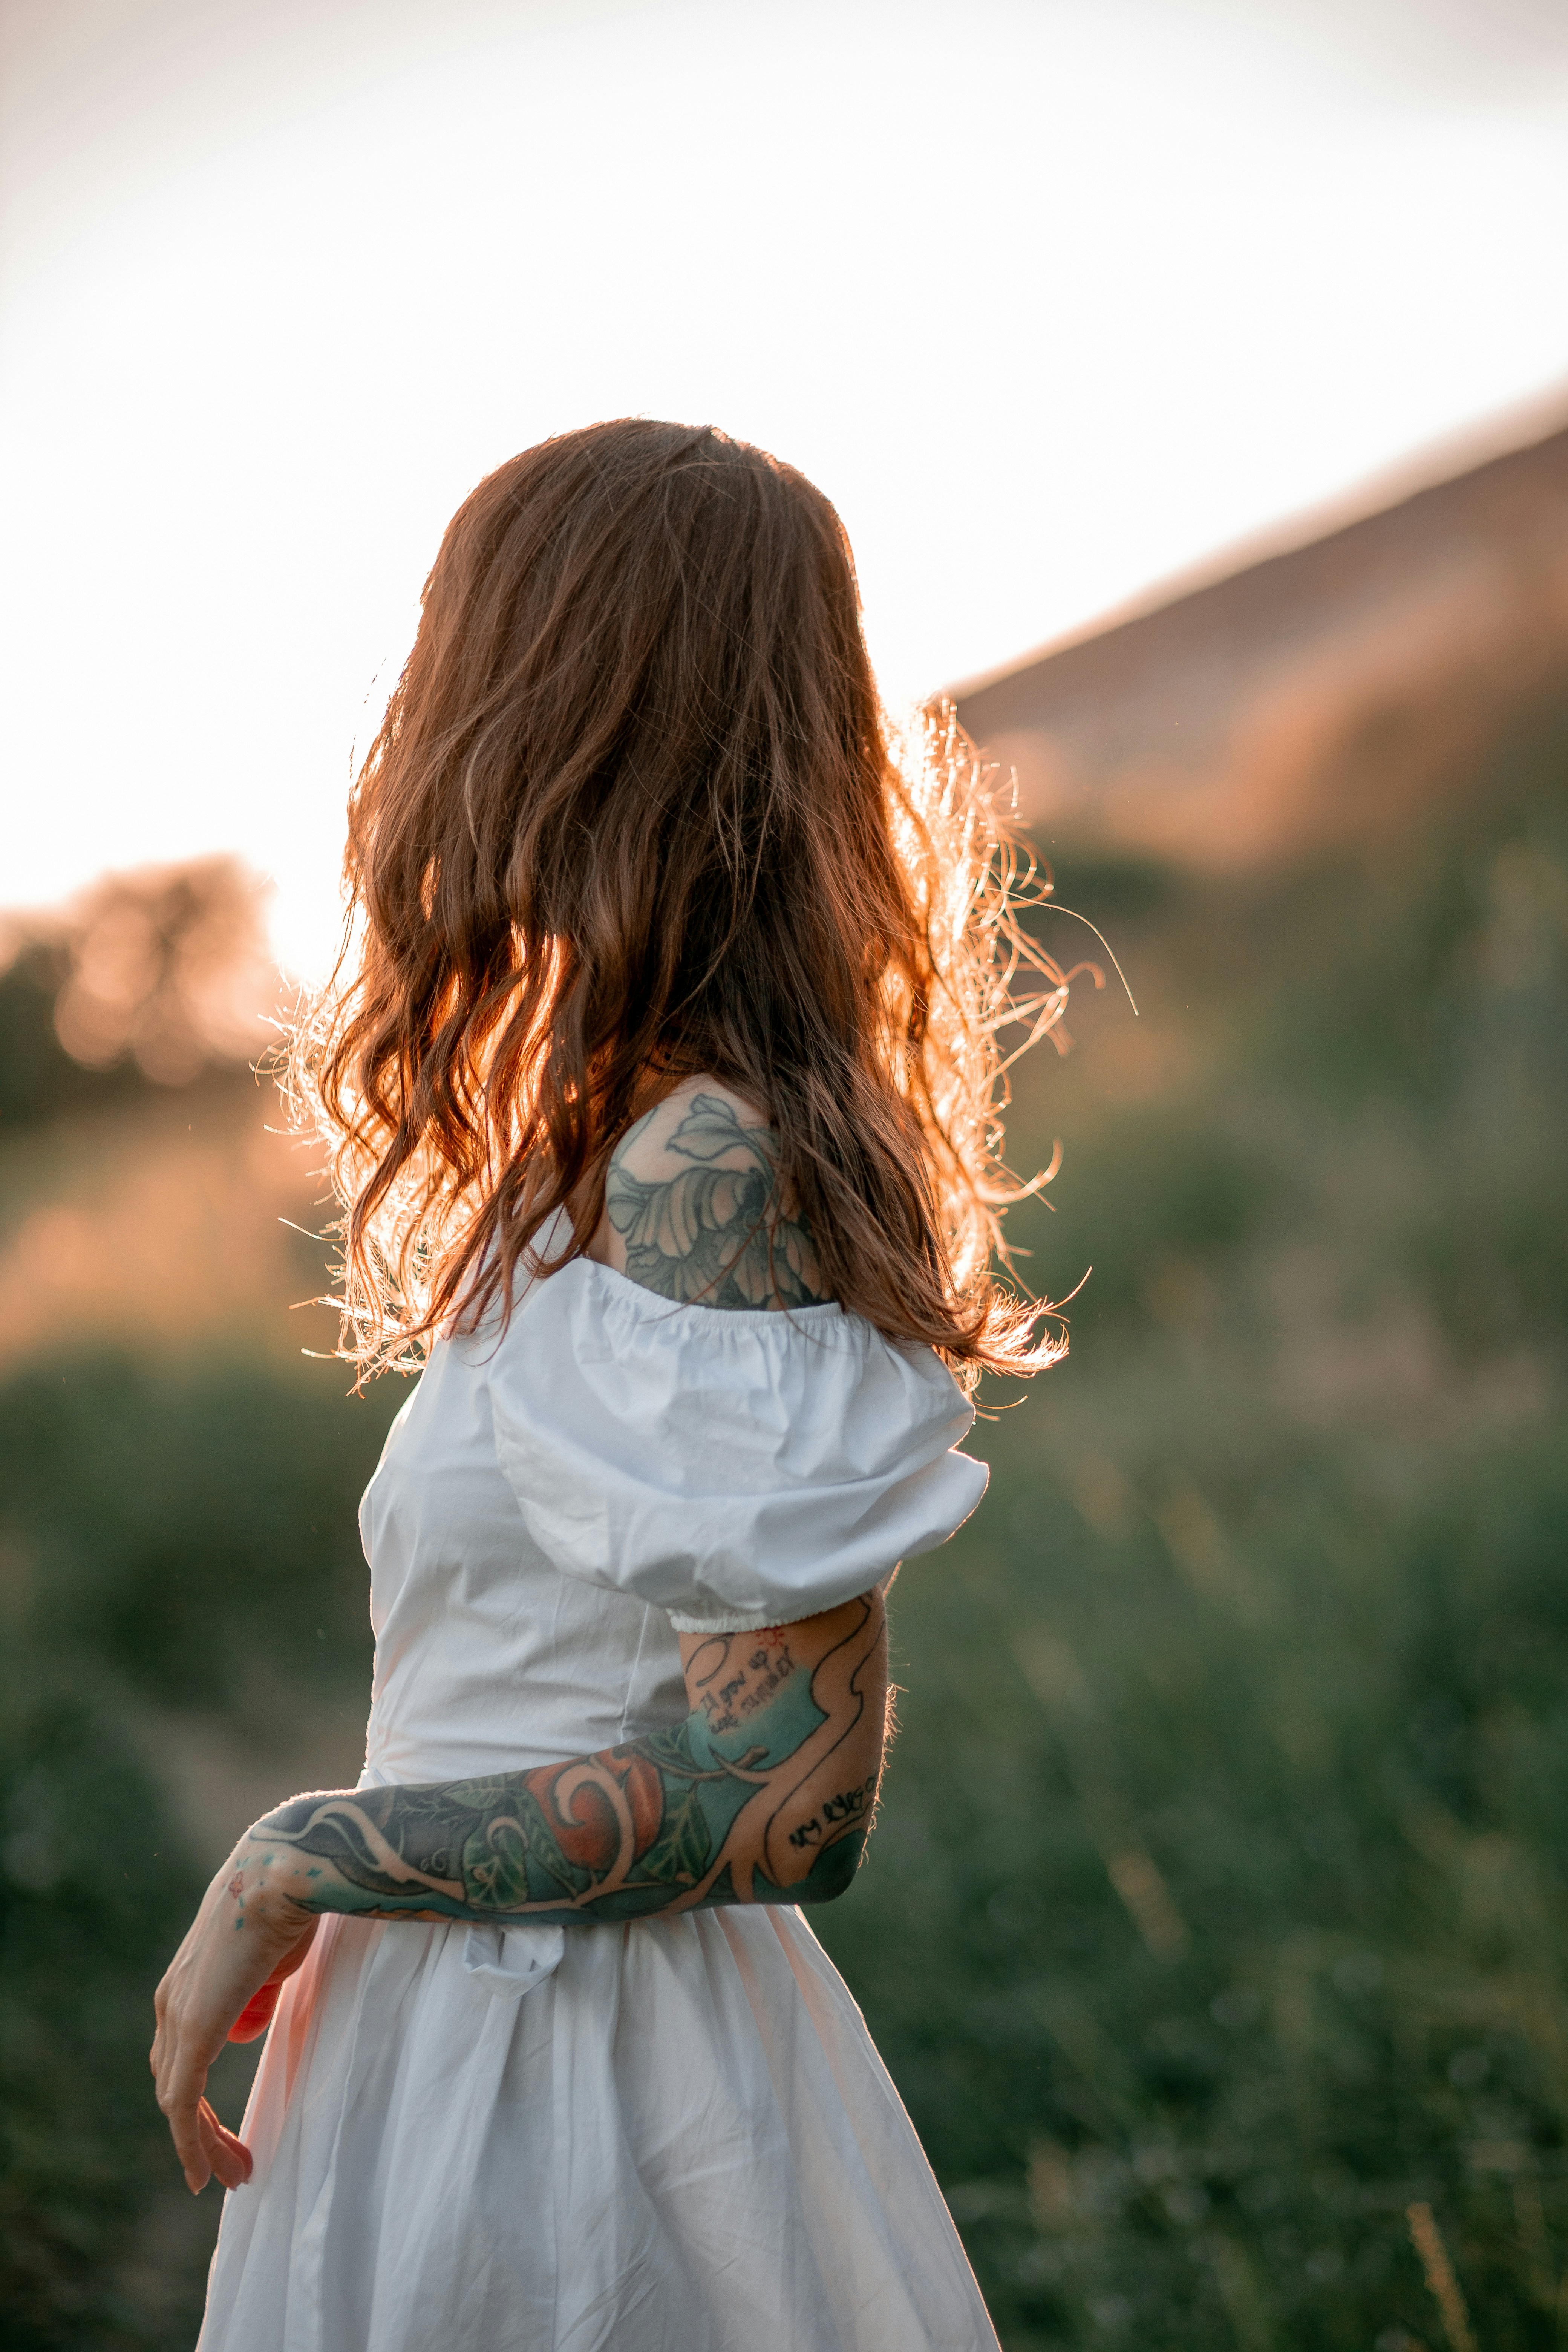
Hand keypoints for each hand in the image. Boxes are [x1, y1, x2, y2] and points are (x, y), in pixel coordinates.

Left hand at [150, 1832, 318, 2193]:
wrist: (284, 1872)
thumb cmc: (289, 1904)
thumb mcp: (271, 1961)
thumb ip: (255, 1997)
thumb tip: (245, 2028)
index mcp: (187, 1982)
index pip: (181, 2054)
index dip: (200, 2097)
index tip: (228, 2132)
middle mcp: (171, 2001)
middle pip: (174, 2083)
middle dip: (202, 2130)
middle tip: (237, 2164)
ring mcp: (177, 2017)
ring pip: (177, 2100)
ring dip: (204, 2142)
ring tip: (237, 2174)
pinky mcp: (192, 2033)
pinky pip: (183, 2104)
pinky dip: (193, 2144)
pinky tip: (207, 2176)